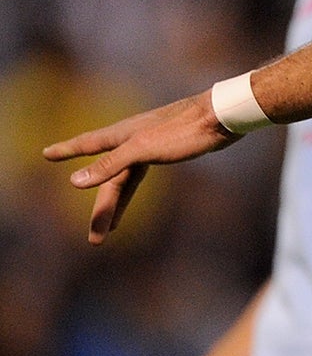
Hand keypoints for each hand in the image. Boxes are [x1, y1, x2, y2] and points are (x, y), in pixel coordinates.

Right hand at [43, 92, 237, 243]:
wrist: (222, 117)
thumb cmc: (183, 130)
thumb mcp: (143, 149)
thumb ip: (109, 165)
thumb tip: (75, 181)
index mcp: (122, 135)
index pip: (87, 145)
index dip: (66, 151)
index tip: (46, 154)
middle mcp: (132, 139)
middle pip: (109, 179)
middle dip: (101, 208)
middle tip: (94, 238)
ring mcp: (149, 146)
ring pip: (125, 181)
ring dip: (117, 205)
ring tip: (107, 231)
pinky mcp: (167, 150)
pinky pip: (139, 175)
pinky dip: (131, 190)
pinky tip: (127, 196)